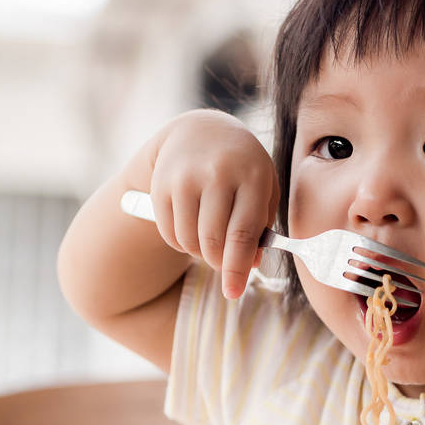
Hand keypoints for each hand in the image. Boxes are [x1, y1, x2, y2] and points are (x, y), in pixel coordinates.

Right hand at [148, 109, 279, 298]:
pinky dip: (181, 243)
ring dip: (200, 253)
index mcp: (252, 176)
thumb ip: (262, 227)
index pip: (242, 234)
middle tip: (225, 263)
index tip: (233, 293)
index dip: (237, 269)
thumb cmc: (243, 167)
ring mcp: (186, 179)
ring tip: (210, 243)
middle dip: (220, 263)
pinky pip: (169, 233)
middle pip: (213, 242)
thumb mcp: (263, 188)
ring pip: (189, 241)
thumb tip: (249, 266)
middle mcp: (217, 175)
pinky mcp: (161, 185)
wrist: (201, 130)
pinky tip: (192, 230)